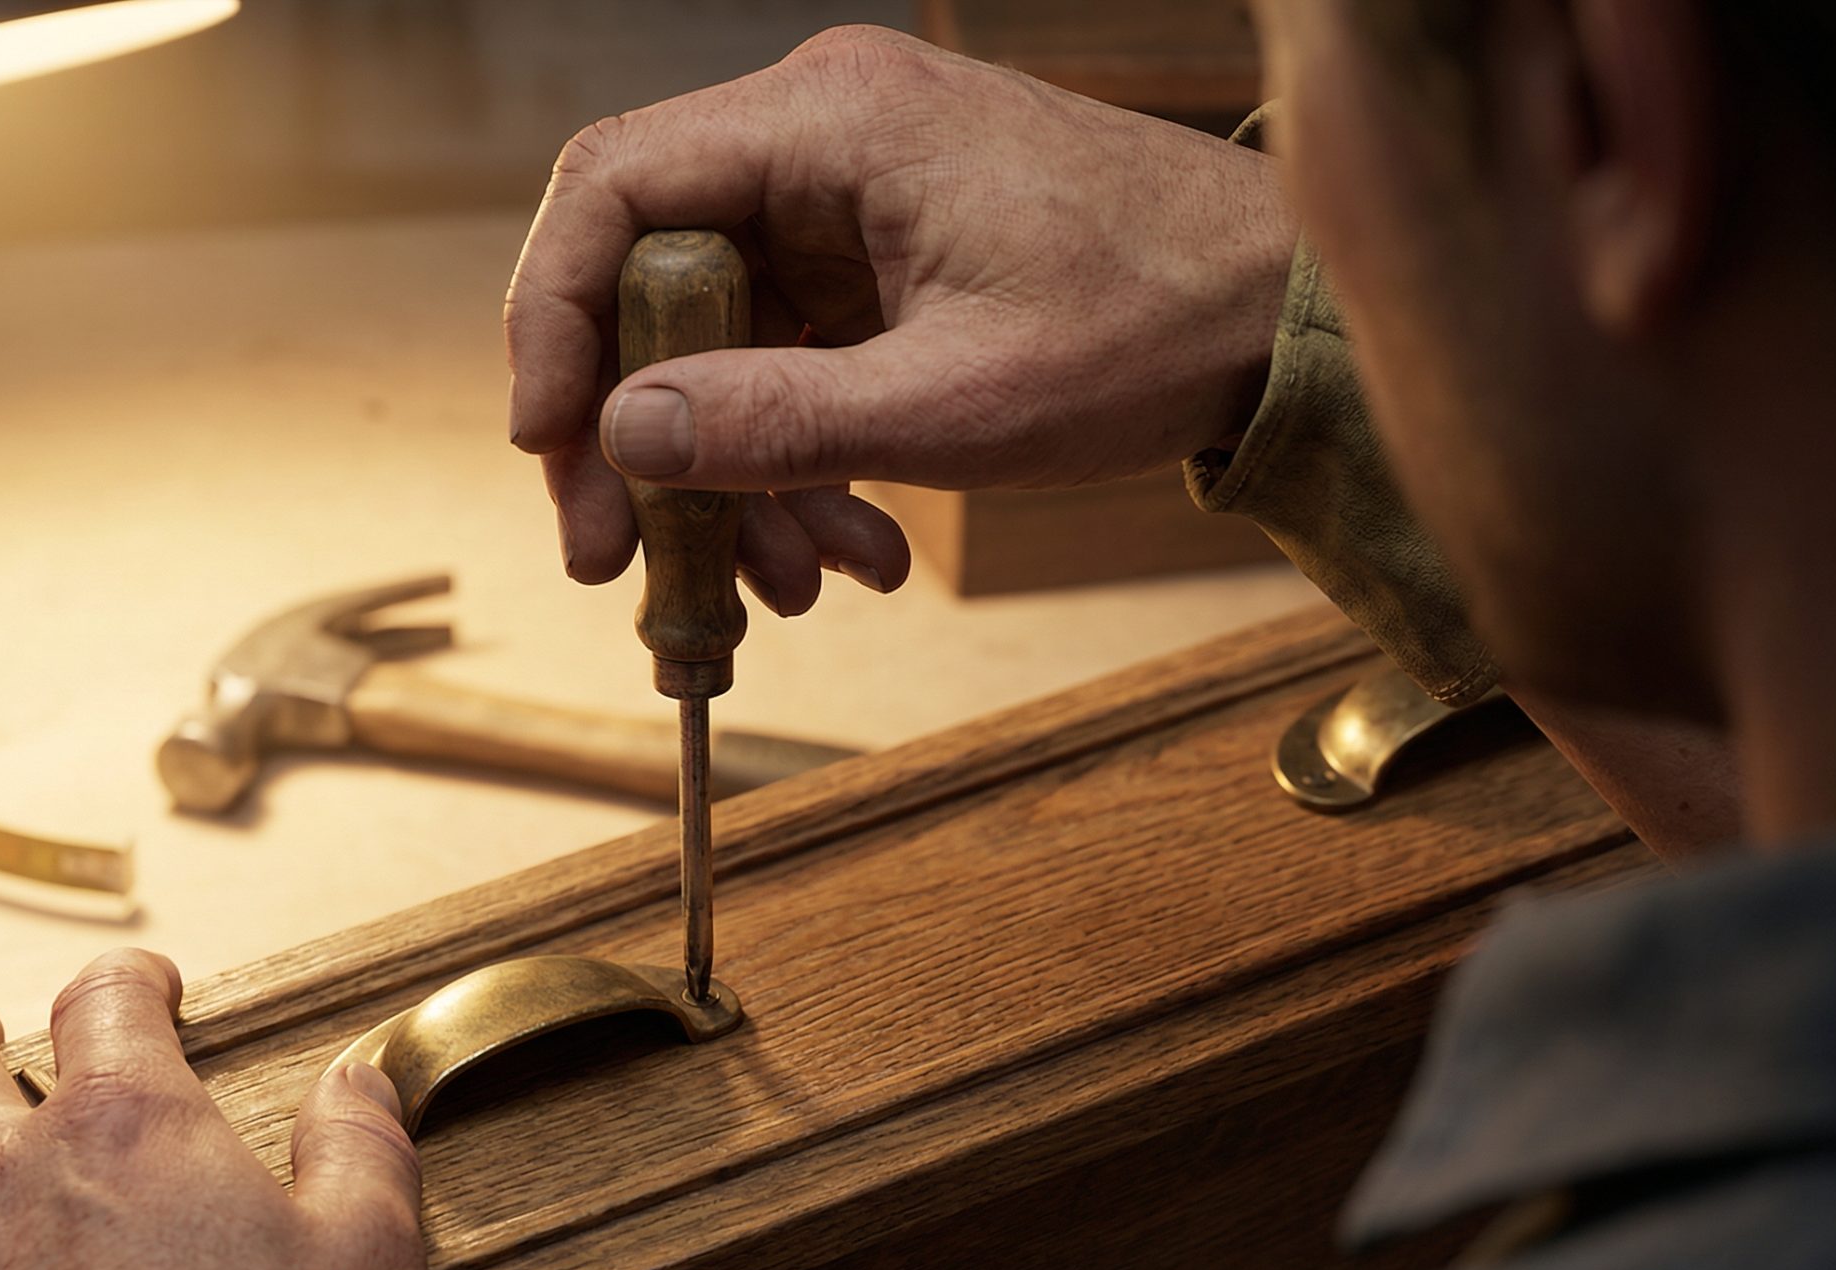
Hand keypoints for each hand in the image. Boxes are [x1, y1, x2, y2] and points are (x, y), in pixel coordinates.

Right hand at [506, 25, 1297, 613]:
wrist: (1284, 316)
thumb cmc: (1156, 325)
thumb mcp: (956, 402)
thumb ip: (776, 421)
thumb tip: (620, 438)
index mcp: (833, 119)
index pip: (614, 189)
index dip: (553, 319)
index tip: (550, 445)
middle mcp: (822, 135)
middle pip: (648, 276)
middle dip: (633, 432)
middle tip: (615, 557)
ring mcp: (847, 197)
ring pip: (712, 337)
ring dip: (727, 473)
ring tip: (782, 584)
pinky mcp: (875, 258)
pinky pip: (783, 357)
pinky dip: (793, 457)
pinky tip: (846, 545)